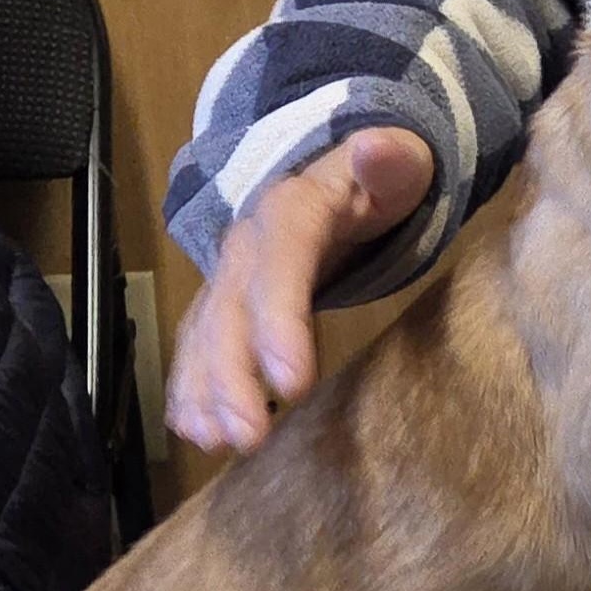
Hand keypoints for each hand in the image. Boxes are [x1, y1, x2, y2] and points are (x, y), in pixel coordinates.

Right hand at [166, 127, 433, 452]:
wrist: (342, 172)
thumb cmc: (379, 179)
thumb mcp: (399, 162)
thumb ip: (392, 160)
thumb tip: (376, 148)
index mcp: (292, 207)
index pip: (280, 258)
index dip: (279, 319)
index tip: (292, 382)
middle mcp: (248, 243)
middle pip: (230, 307)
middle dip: (231, 374)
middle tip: (248, 436)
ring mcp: (230, 274)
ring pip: (205, 330)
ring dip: (204, 389)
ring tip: (214, 442)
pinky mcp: (228, 302)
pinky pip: (199, 343)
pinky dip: (191, 386)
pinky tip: (194, 429)